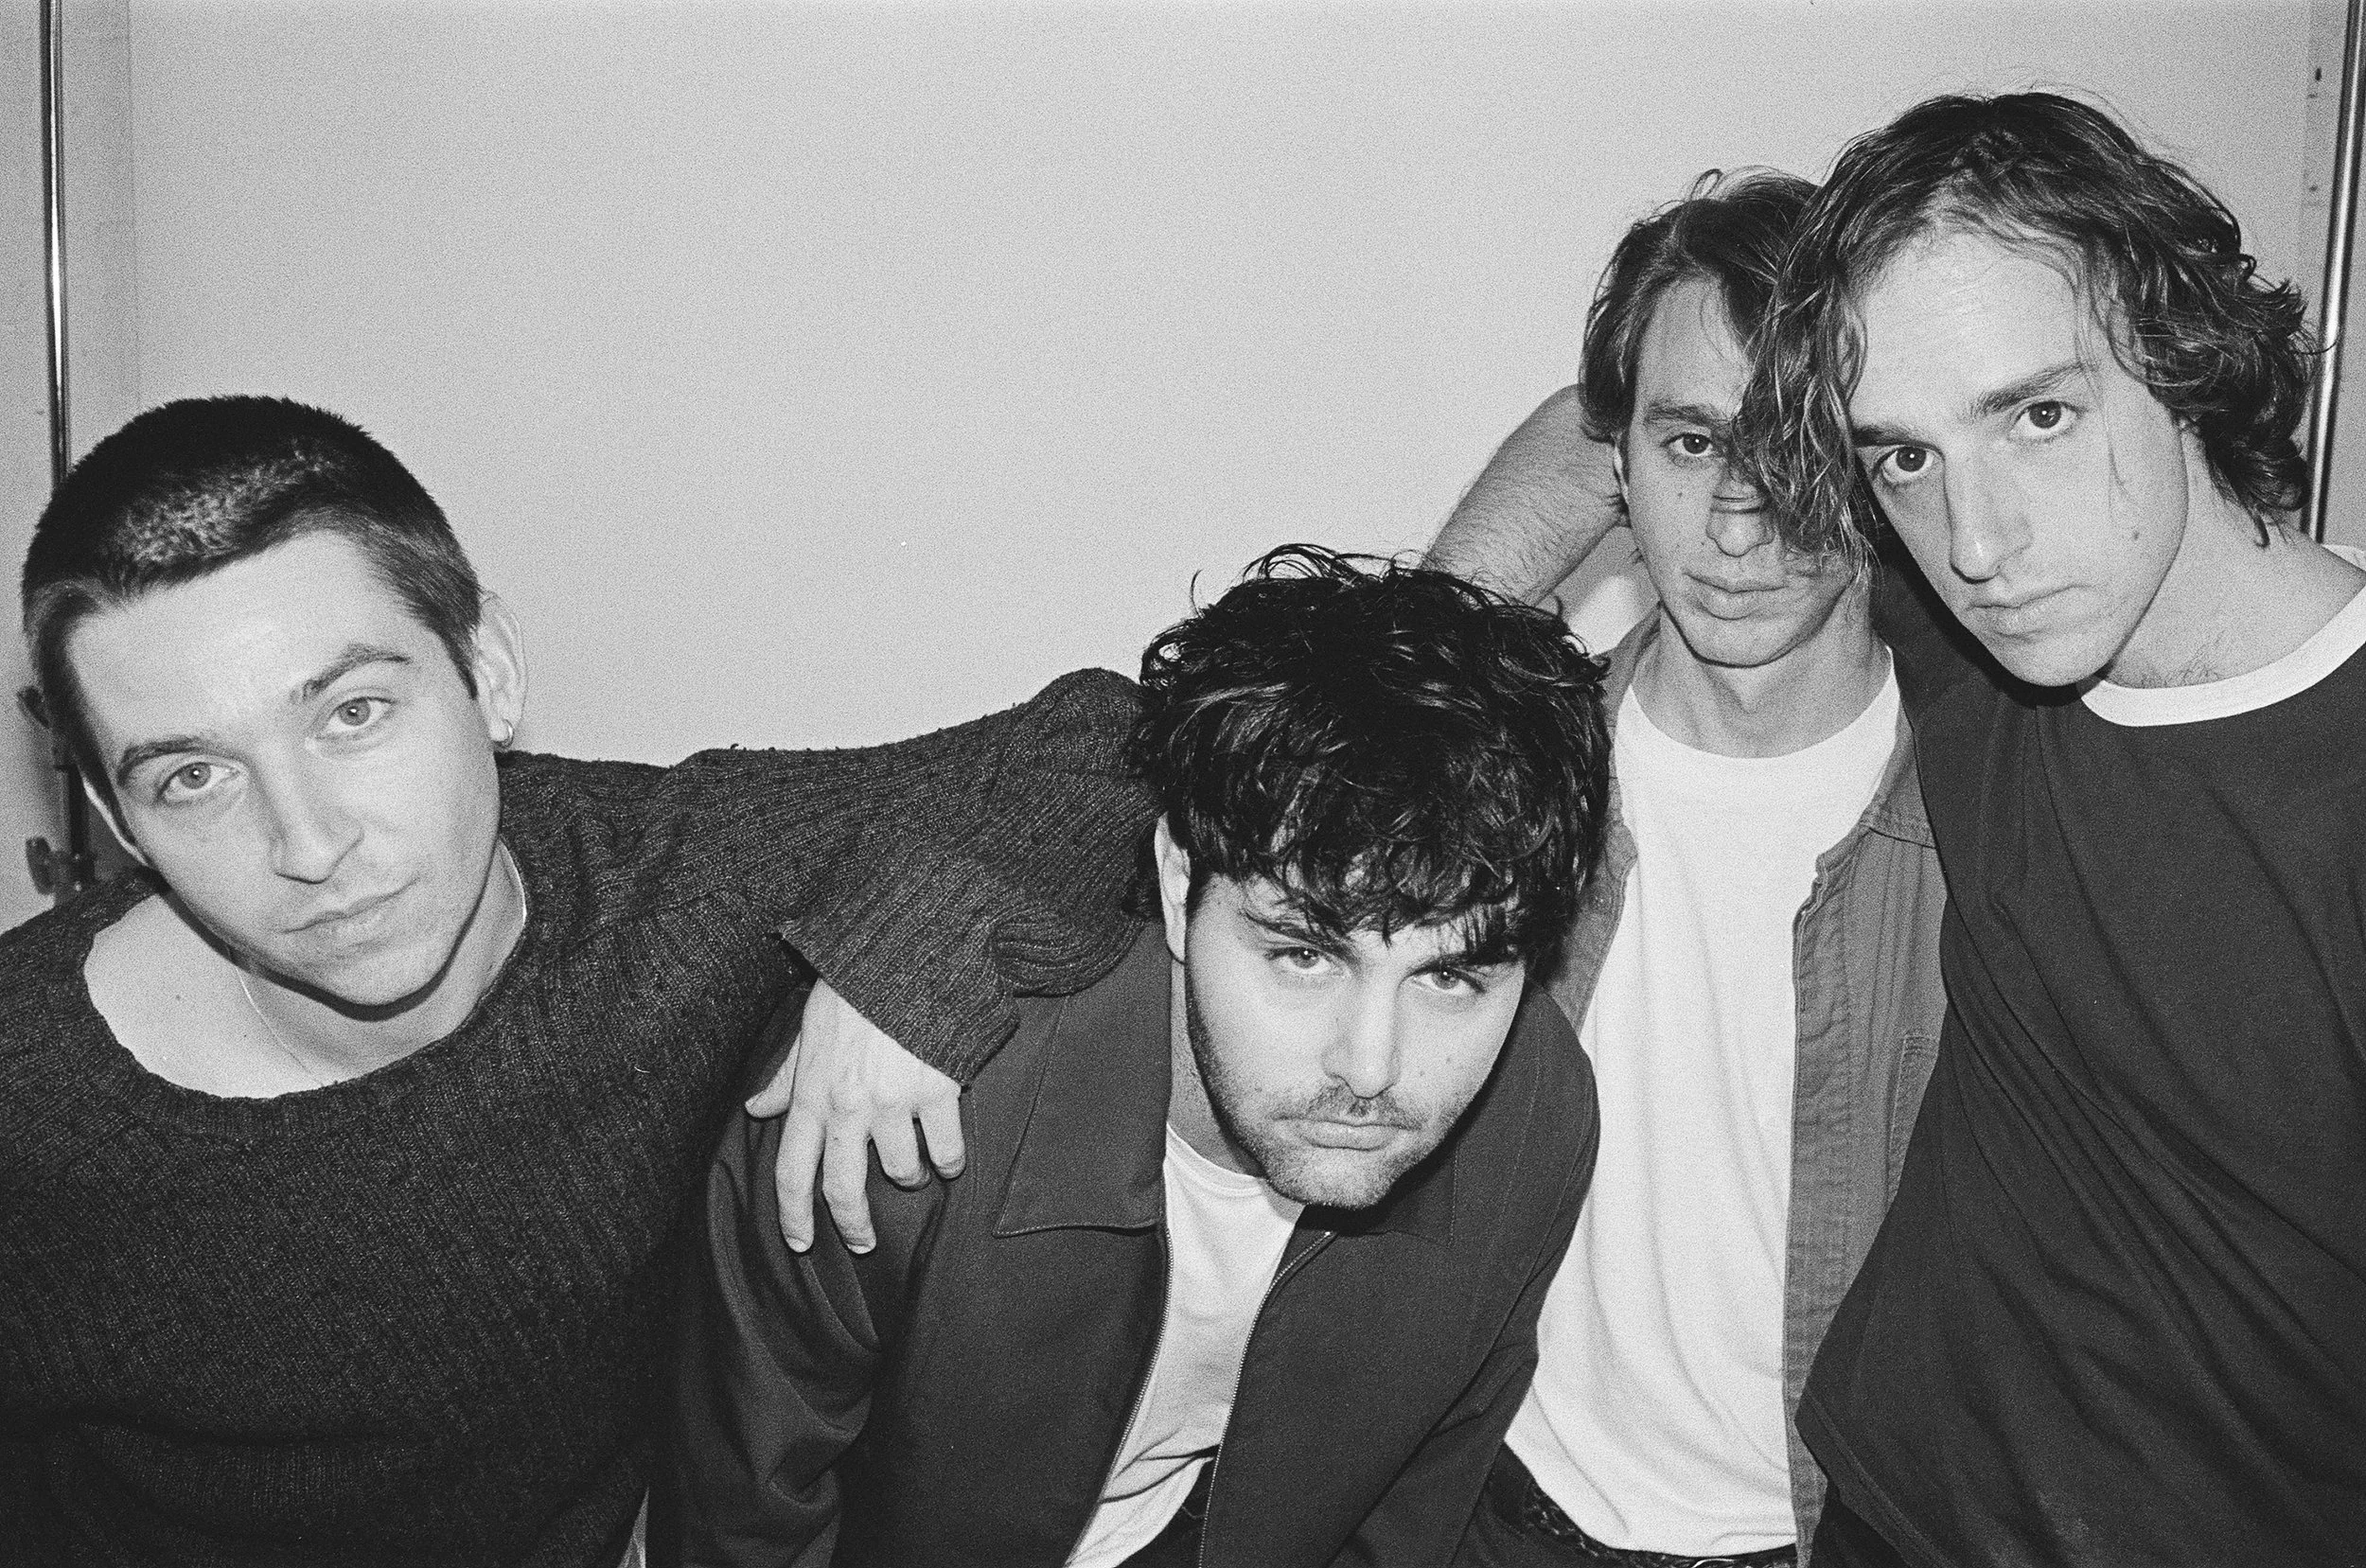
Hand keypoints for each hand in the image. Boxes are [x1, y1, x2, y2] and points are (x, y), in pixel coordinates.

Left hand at [745, 981, 965, 1253]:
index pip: (791, 1172)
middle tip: (861, 1244)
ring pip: (901, 1171)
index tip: (800, 1242)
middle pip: (842, 1190)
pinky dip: (949, 1162)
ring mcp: (894, 1101)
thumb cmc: (854, 990)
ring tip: (915, 1170)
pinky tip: (948, 1159)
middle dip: (852, 1227)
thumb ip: (786, 1078)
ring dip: (909, 1178)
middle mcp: (848, 1106)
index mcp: (813, 1094)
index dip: (793, 1217)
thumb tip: (755, 1111)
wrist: (907, 952)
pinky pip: (946, 1150)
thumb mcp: (808, 1032)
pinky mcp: (938, 1091)